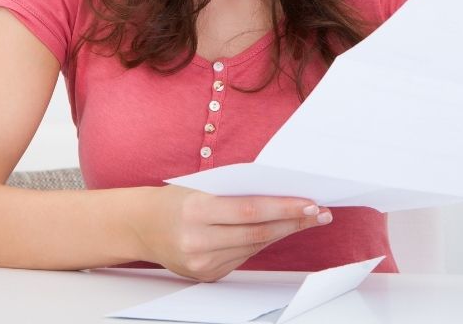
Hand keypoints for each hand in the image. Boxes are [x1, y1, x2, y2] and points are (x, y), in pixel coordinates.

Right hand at [133, 185, 331, 280]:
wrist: (142, 226)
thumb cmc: (174, 200)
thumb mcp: (201, 188)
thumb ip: (236, 194)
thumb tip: (280, 194)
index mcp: (196, 211)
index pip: (250, 211)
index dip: (284, 208)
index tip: (310, 203)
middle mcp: (198, 241)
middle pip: (258, 233)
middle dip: (294, 221)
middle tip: (321, 213)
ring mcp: (202, 263)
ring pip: (254, 247)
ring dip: (284, 232)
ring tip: (308, 219)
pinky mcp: (207, 275)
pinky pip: (243, 257)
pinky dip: (262, 242)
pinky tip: (278, 230)